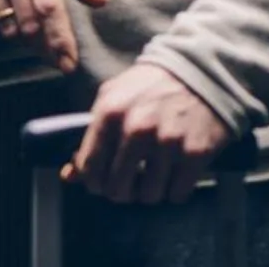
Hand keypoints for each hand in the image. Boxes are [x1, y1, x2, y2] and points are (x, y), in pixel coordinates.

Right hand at [0, 0, 107, 71]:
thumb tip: (99, 2)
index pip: (49, 7)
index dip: (60, 40)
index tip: (69, 64)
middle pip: (29, 24)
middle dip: (46, 48)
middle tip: (59, 57)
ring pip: (7, 26)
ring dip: (26, 41)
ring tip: (40, 41)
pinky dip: (4, 31)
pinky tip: (18, 28)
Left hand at [69, 63, 231, 204]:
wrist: (199, 72)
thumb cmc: (149, 87)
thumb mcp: (112, 97)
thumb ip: (90, 136)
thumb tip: (69, 176)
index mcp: (110, 112)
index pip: (90, 166)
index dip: (92, 182)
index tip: (99, 184)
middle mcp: (137, 128)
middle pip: (118, 188)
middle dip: (121, 192)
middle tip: (128, 184)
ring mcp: (167, 142)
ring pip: (149, 196)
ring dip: (149, 192)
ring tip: (152, 176)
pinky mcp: (196, 153)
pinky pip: (177, 193)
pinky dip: (174, 191)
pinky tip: (173, 175)